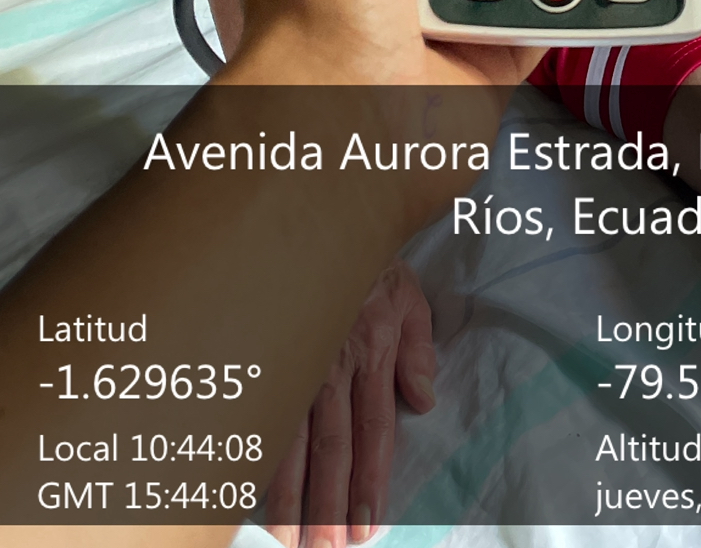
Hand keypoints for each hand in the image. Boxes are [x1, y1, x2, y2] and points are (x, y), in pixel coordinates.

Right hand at [266, 258, 434, 547]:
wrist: (324, 213)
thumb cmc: (369, 261)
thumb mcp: (410, 295)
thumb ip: (418, 349)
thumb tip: (424, 402)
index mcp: (372, 351)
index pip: (373, 430)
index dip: (370, 481)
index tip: (366, 525)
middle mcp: (332, 362)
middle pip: (331, 447)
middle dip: (329, 503)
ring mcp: (296, 359)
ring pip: (291, 437)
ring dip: (290, 492)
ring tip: (290, 538)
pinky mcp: (269, 352)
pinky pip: (261, 407)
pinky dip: (255, 449)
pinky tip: (248, 487)